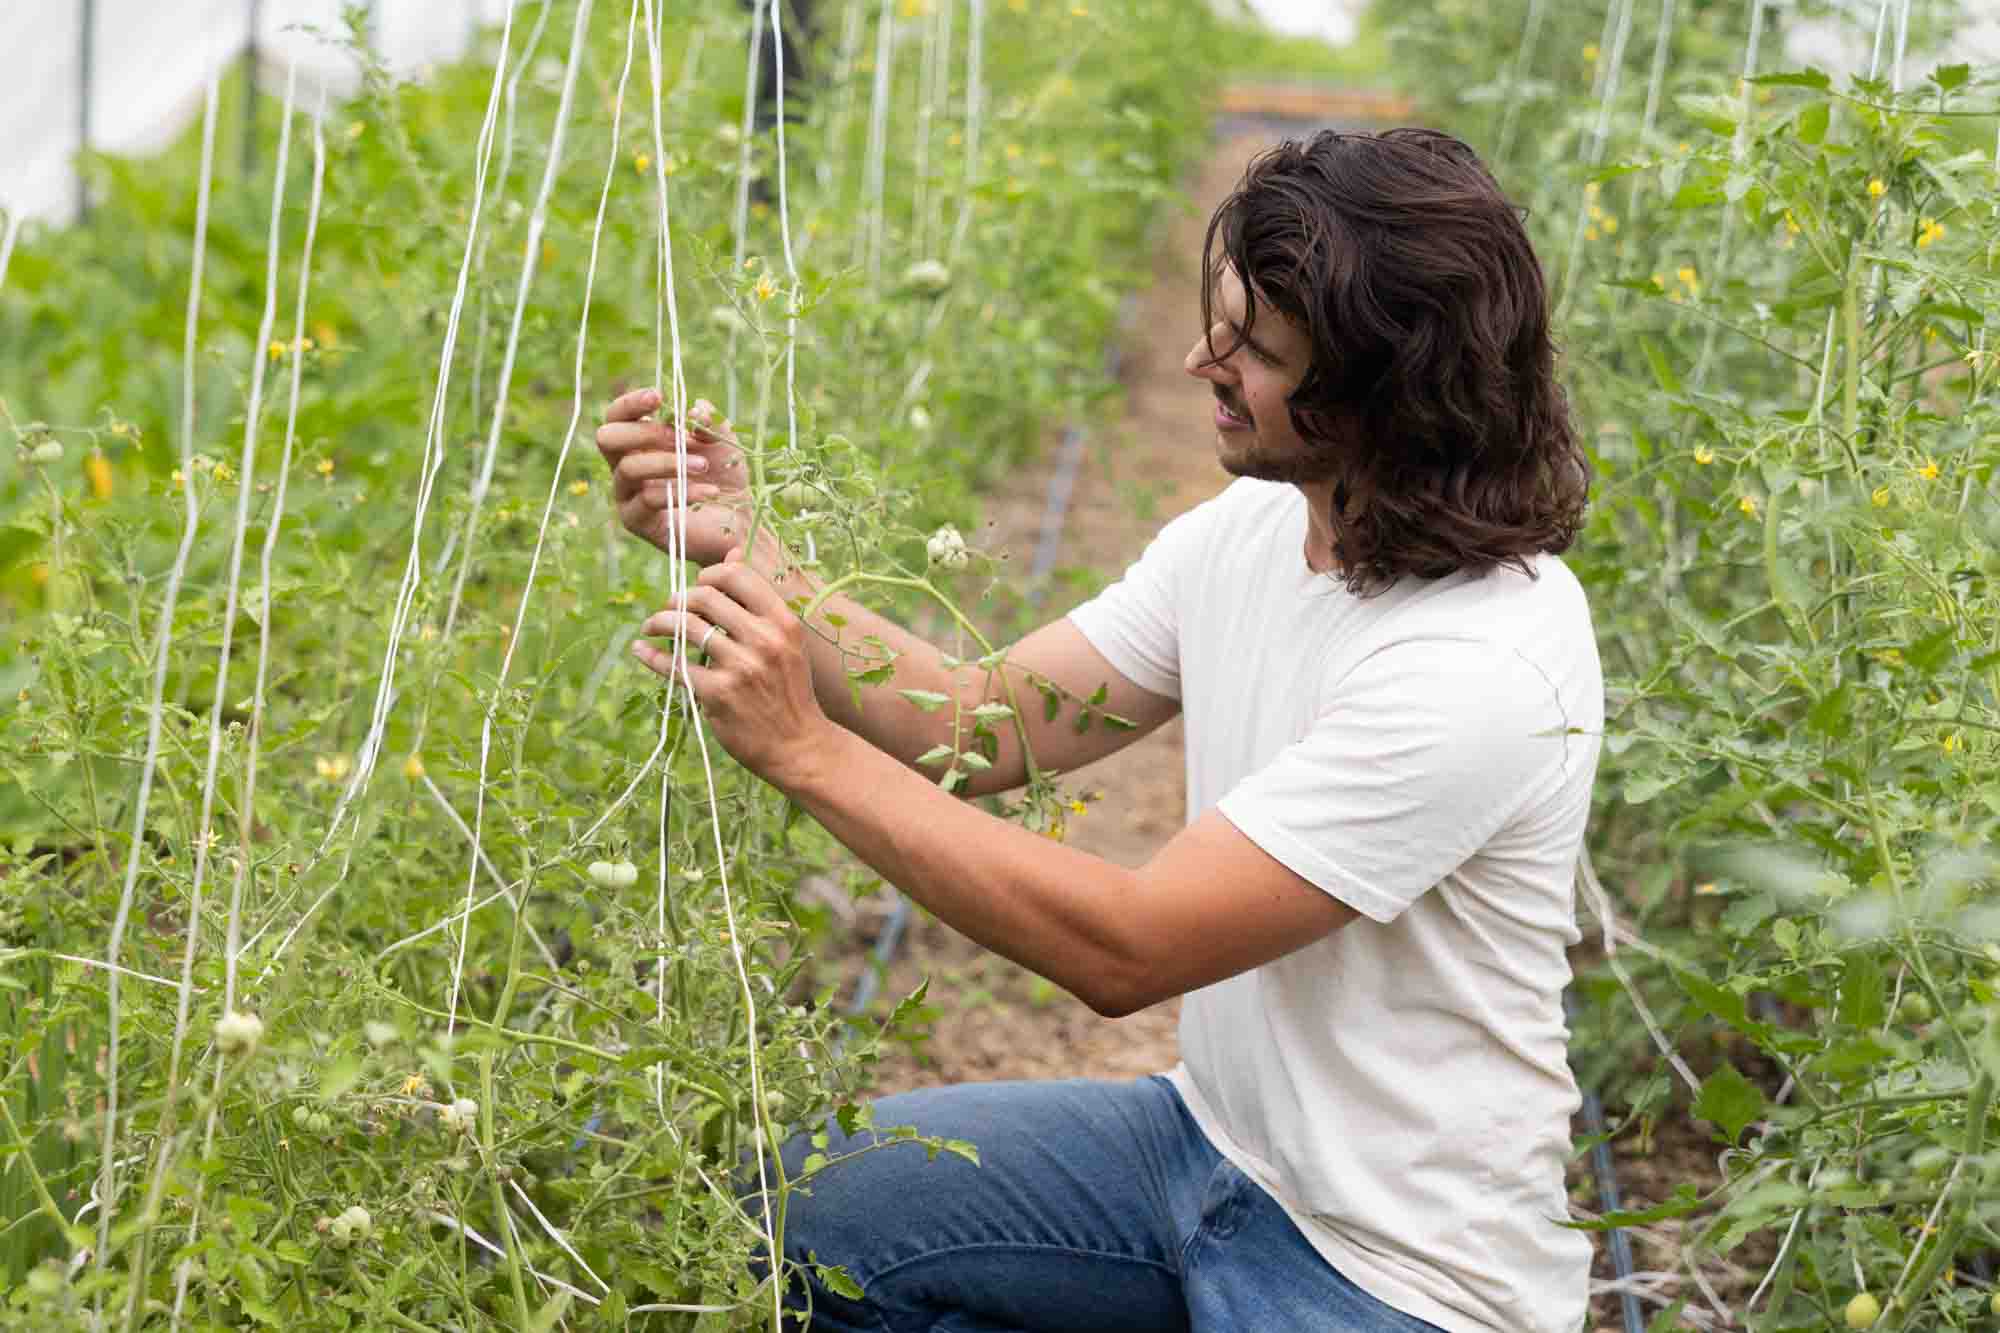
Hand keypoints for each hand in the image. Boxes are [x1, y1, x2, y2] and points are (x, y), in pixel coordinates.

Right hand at [595, 386, 755, 566]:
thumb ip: (708, 421)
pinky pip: (648, 499)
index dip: (631, 403)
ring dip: (668, 462)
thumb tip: (694, 410)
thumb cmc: (724, 477)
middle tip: (679, 437)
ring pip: (628, 468)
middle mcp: (625, 465)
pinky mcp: (637, 521)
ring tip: (703, 466)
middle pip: (607, 438)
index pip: (617, 416)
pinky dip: (682, 491)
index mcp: (639, 441)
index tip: (659, 397)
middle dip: (644, 432)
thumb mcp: (722, 442)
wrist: (739, 522)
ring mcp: (627, 494)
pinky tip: (709, 491)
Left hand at [631, 549, 833, 787]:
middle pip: (705, 597)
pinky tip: (642, 651)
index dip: (709, 574)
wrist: (799, 745)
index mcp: (783, 622)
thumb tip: (733, 552)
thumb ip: (759, 602)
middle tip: (669, 608)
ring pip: (685, 627)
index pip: (737, 575)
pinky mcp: (718, 695)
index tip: (698, 587)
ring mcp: (740, 667)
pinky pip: (674, 666)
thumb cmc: (790, 690)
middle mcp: (764, 640)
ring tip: (652, 627)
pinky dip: (652, 656)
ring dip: (659, 622)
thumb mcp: (786, 642)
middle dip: (679, 598)